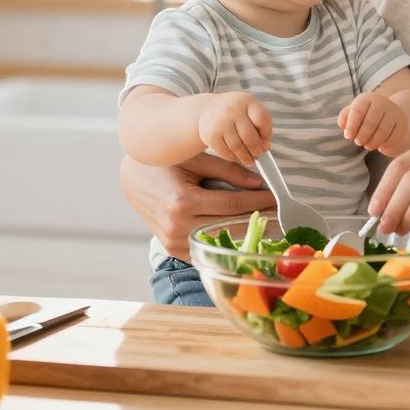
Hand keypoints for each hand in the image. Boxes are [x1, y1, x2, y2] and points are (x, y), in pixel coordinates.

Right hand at [119, 152, 275, 259]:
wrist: (131, 177)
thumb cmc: (163, 162)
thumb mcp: (195, 160)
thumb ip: (227, 170)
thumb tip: (257, 183)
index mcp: (182, 202)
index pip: (233, 204)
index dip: (258, 201)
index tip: (276, 197)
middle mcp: (177, 226)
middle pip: (230, 224)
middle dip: (257, 217)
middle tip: (278, 211)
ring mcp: (174, 241)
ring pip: (220, 239)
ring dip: (244, 232)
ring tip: (265, 221)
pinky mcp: (173, 249)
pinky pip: (205, 247)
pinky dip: (223, 240)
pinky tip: (241, 233)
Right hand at [197, 92, 271, 165]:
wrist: (208, 109)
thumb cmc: (234, 112)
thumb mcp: (249, 110)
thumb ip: (260, 125)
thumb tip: (265, 146)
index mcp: (246, 101)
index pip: (262, 119)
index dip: (266, 133)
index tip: (266, 141)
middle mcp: (232, 109)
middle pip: (249, 136)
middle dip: (256, 149)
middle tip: (258, 154)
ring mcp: (219, 122)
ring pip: (237, 146)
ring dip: (245, 157)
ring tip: (249, 160)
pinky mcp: (210, 135)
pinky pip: (225, 152)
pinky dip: (232, 157)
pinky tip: (236, 157)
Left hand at [337, 92, 409, 154]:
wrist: (387, 110)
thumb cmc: (364, 113)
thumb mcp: (352, 112)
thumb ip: (344, 117)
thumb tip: (343, 126)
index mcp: (366, 99)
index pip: (357, 111)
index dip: (351, 126)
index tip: (348, 137)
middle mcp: (381, 102)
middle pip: (370, 122)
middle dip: (362, 136)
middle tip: (358, 142)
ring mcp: (393, 112)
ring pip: (382, 131)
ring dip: (372, 142)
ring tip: (367, 145)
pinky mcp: (402, 123)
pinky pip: (393, 137)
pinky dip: (384, 144)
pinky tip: (379, 145)